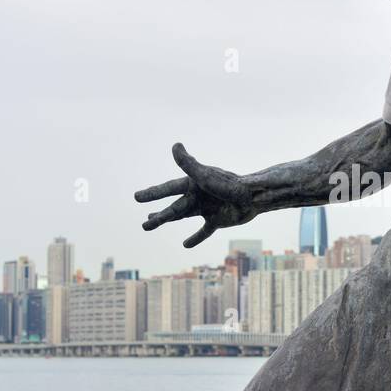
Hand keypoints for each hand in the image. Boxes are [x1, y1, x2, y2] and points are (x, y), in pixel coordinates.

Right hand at [135, 142, 256, 248]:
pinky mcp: (217, 220)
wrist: (254, 197)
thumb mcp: (206, 175)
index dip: (153, 193)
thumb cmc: (229, 184)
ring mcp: (206, 208)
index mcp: (193, 183)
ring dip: (166, 220)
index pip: (168, 189)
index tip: (136, 197)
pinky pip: (203, 231)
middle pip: (173, 207)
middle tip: (144, 223)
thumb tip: (175, 145)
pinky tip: (185, 245)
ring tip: (149, 224)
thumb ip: (188, 164)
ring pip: (182, 217)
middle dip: (158, 216)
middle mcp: (197, 195)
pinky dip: (195, 238)